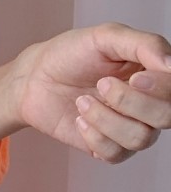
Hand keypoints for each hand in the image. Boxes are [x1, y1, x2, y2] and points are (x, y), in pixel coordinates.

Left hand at [13, 21, 170, 162]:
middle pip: (167, 118)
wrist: (34, 78)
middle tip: (102, 84)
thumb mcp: (107, 36)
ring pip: (141, 139)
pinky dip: (95, 136)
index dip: (162, 88)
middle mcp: (149, 104)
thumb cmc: (71, 54)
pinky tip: (79, 119)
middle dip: (131, 103)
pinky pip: (115, 154)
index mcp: (155, 75)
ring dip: (106, 119)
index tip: (134, 77)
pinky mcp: (105, 146)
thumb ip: (145, 44)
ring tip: (82, 101)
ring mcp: (128, 127)